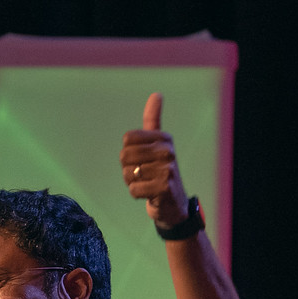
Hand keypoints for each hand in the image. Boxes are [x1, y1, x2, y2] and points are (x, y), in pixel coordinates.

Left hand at [120, 92, 191, 226]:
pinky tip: (149, 193)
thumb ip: (153, 120)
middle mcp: (167, 150)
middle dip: (128, 169)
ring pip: (128, 174)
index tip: (142, 158)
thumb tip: (156, 94)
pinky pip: (133, 189)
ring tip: (147, 183)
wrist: (173, 204)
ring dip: (132, 182)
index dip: (128, 152)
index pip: (127, 139)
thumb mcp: (157, 144)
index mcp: (163, 138)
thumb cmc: (159, 171)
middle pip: (124, 156)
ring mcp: (167, 169)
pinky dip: (137, 194)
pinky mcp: (164, 187)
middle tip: (143, 174)